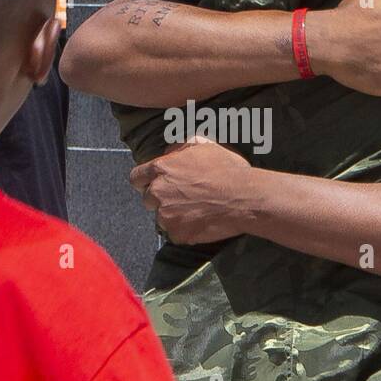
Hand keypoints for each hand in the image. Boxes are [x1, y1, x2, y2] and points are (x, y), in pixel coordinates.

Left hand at [130, 139, 253, 242]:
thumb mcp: (204, 146)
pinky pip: (175, 234)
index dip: (145, 181)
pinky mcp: (177, 234)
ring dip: (173, 215)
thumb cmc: (227, 170)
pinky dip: (185, 230)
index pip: (136, 177)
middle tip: (182, 199)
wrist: (244, 198)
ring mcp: (166, 215)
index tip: (154, 184)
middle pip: (148, 199)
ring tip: (196, 211)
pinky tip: (202, 222)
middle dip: (160, 199)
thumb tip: (168, 152)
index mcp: (161, 169)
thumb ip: (180, 148)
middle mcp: (158, 192)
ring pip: (161, 218)